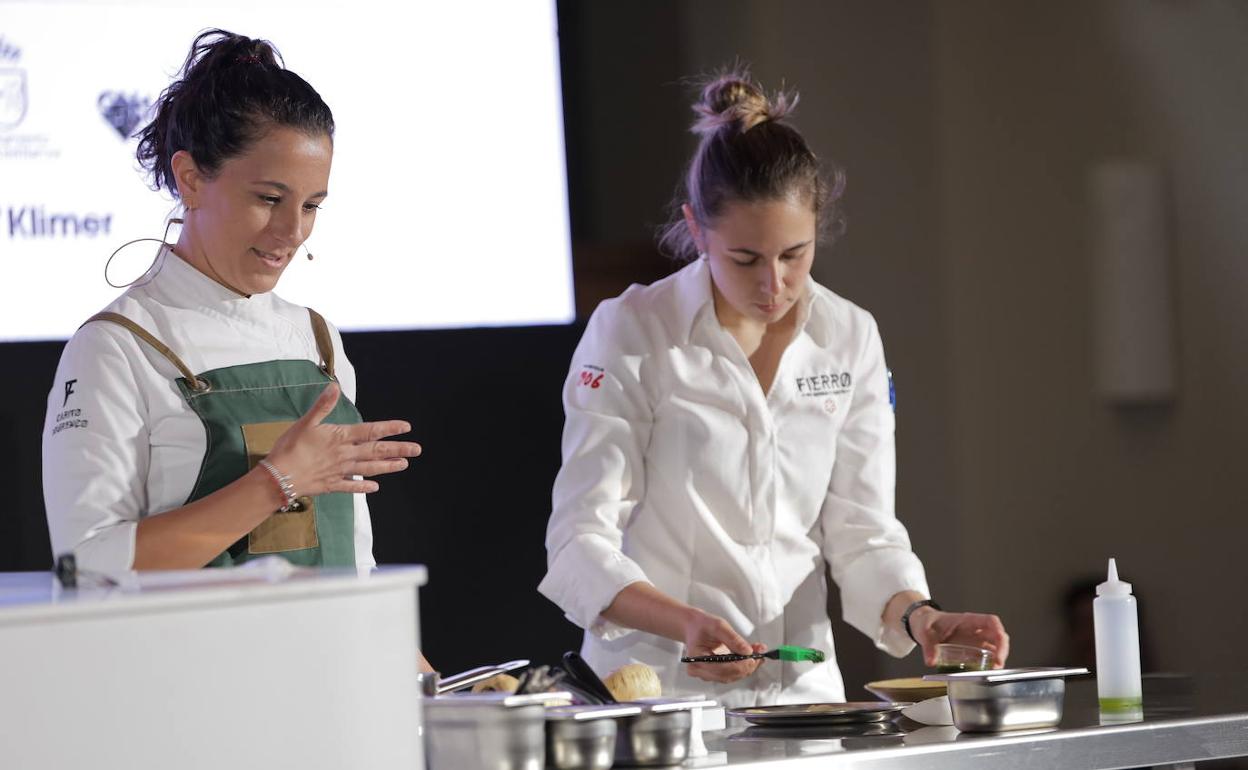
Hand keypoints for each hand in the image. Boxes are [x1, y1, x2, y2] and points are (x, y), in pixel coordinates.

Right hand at [264, 382, 421, 497]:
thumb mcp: (306, 422)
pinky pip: (351, 486)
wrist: (279, 477)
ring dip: (387, 466)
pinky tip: (375, 487)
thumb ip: (323, 405)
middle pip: (376, 451)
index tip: (407, 427)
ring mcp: (340, 471)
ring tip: (403, 465)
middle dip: (398, 449)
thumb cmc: (290, 447)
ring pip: (369, 468)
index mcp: (340, 437)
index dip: (389, 428)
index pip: (370, 431)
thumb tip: (334, 386)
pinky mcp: (331, 485)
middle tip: (417, 449)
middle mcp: (345, 454)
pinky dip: (364, 486)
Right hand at [682, 609, 763, 683]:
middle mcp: (699, 671)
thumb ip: (733, 639)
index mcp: (696, 659)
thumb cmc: (701, 625)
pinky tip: (751, 658)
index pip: (722, 669)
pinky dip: (743, 666)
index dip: (740, 665)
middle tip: (759, 655)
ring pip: (731, 676)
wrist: (694, 626)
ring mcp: (707, 674)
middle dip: (746, 666)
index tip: (753, 657)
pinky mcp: (714, 674)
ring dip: (747, 667)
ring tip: (758, 654)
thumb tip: (748, 651)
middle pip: (728, 676)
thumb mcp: (718, 626)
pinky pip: (731, 674)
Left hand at [912, 608, 1009, 667]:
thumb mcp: (924, 631)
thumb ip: (928, 645)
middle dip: (1002, 650)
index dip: (999, 631)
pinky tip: (984, 674)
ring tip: (992, 672)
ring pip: (994, 648)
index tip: (1000, 642)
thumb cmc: (927, 623)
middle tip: (997, 665)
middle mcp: (975, 630)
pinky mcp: (971, 652)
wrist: (923, 625)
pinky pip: (985, 658)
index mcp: (967, 621)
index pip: (990, 621)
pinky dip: (987, 666)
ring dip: (997, 660)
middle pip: (998, 636)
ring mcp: (975, 641)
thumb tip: (931, 661)